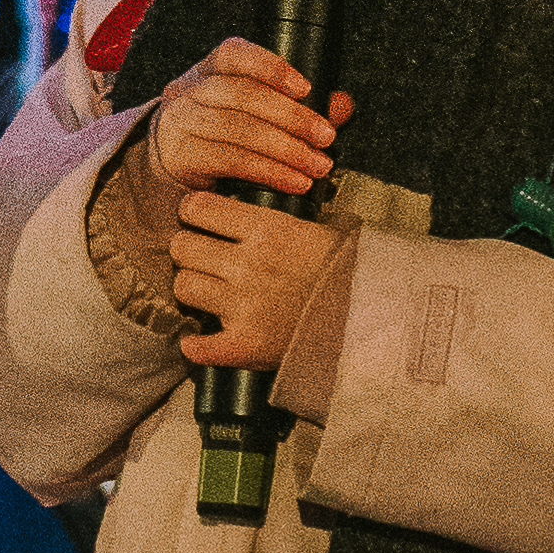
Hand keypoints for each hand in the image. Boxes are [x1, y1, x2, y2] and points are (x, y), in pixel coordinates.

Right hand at [108, 33, 348, 278]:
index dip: (271, 67)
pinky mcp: (182, 157)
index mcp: (210, 70)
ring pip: (238, 130)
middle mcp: (189, 90)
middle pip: (241, 94)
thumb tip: (341, 105)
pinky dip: (269, 172)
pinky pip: (230, 161)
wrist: (172, 166)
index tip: (306, 88)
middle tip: (325, 137)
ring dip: (286, 150)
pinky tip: (293, 181)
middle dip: (291, 117)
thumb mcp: (257, 113)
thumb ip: (300, 106)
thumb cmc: (221, 134)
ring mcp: (181, 123)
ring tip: (316, 165)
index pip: (234, 54)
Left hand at [170, 187, 346, 371]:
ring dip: (193, 289)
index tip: (198, 220)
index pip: (199, 208)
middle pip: (182, 246)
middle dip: (189, 249)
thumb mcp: (317, 228)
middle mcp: (249, 264)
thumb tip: (243, 207)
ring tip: (210, 293)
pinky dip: (196, 345)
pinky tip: (199, 340)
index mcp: (267, 228)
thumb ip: (275, 218)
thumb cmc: (347, 270)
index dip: (194, 212)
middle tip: (204, 257)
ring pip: (183, 286)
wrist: (371, 317)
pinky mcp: (245, 345)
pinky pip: (198, 346)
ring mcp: (244, 306)